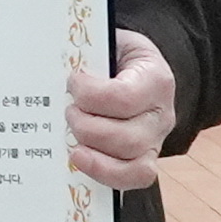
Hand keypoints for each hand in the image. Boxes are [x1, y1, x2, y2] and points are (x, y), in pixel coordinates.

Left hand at [64, 24, 177, 195]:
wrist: (136, 70)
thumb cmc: (117, 57)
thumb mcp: (109, 42)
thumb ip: (90, 54)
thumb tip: (59, 68)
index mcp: (155, 79)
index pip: (124, 98)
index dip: (91, 95)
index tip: (72, 82)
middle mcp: (161, 115)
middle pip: (126, 137)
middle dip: (87, 127)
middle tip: (68, 111)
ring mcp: (156, 141)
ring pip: (130, 162)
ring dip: (92, 150)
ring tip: (72, 135)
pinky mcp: (146, 160)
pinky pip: (133, 178)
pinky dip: (104, 173)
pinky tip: (80, 158)